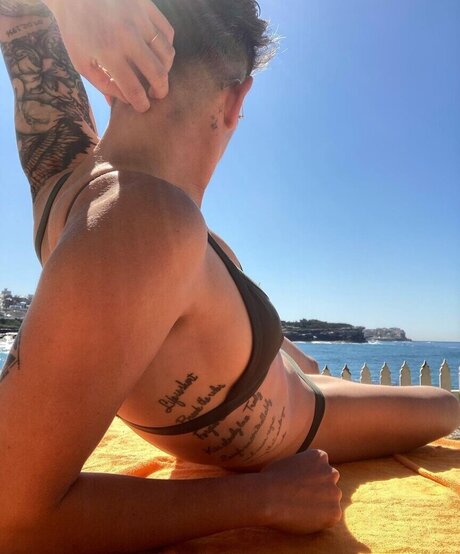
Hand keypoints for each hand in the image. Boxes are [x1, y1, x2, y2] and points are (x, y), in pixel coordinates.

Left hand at [43, 0, 174, 111]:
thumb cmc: (76, 30)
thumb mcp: (81, 61)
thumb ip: (103, 84)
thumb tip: (125, 102)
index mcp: (108, 53)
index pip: (134, 89)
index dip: (142, 104)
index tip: (143, 107)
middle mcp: (127, 35)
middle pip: (158, 74)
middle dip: (161, 91)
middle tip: (156, 95)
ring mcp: (139, 18)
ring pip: (167, 54)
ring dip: (165, 69)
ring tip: (156, 73)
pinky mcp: (146, 6)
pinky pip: (168, 32)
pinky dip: (166, 46)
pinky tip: (157, 52)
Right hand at [261, 449, 341, 533]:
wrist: (269, 496)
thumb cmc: (271, 479)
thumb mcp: (289, 462)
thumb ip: (302, 467)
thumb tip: (301, 474)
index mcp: (319, 457)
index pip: (322, 466)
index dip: (311, 476)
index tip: (302, 483)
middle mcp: (331, 472)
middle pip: (329, 482)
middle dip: (320, 489)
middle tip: (303, 498)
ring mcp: (334, 492)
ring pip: (331, 501)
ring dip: (321, 505)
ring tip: (300, 508)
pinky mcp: (334, 512)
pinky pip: (330, 517)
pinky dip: (320, 520)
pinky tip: (303, 517)